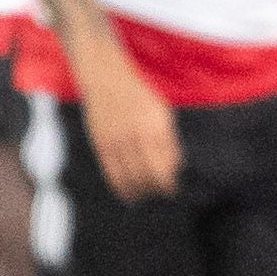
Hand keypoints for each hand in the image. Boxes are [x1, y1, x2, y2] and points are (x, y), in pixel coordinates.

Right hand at [84, 58, 182, 200]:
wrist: (107, 79)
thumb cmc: (139, 97)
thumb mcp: (161, 114)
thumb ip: (168, 140)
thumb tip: (174, 170)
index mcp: (157, 127)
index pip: (166, 167)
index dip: (169, 183)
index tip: (171, 189)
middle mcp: (137, 135)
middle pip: (149, 176)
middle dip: (156, 190)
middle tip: (159, 194)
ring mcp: (118, 140)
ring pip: (131, 179)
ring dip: (140, 192)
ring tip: (144, 196)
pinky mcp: (101, 145)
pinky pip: (112, 175)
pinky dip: (121, 188)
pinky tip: (127, 194)